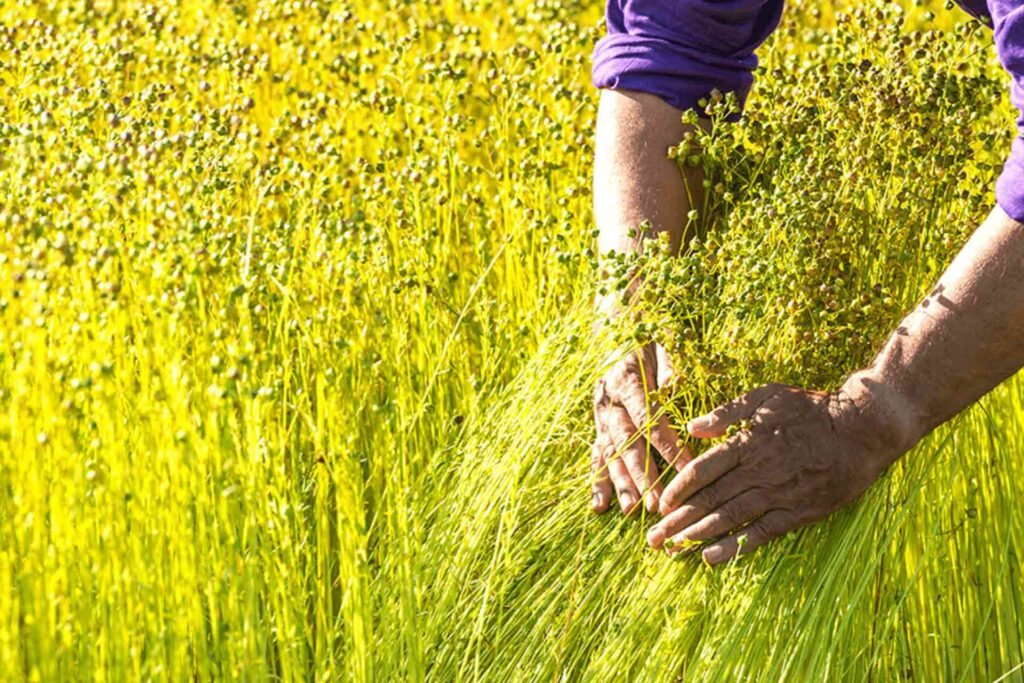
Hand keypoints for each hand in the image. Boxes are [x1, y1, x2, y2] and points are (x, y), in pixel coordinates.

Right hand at [591, 342, 691, 514]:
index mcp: (626, 378)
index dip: (666, 443)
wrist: (623, 327)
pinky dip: (598, 481)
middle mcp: (608, 399)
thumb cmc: (654, 338)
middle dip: (641, 473)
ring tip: (631, 510)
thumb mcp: (667, 343)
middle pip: (625, 441)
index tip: (686, 466)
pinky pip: (597, 455)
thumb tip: (674, 391)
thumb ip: (671, 367)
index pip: (647, 416)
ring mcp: (601, 415)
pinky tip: (600, 505)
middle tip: (655, 501)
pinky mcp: (599, 425)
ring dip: (620, 483)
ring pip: (609, 453)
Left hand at [647, 382, 908, 563]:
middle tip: (654, 538)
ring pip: (730, 518)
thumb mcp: (767, 395)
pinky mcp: (798, 512)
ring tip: (674, 549)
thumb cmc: (812, 408)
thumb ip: (727, 412)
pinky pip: (761, 533)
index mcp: (748, 441)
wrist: (863, 429)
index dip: (678, 489)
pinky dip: (736, 546)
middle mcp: (759, 470)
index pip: (702, 469)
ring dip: (698, 535)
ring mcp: (779, 493)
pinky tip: (712, 557)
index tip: (660, 503)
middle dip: (678, 520)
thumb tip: (692, 427)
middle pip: (710, 499)